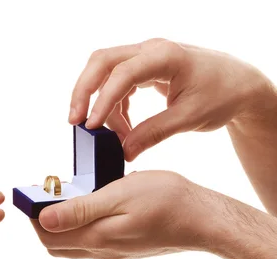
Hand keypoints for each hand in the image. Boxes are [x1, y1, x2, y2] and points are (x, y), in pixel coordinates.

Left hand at [32, 171, 217, 258]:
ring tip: (69, 195)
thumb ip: (80, 210)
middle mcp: (101, 251)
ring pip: (73, 244)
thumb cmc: (166, 200)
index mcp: (96, 238)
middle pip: (56, 244)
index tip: (33, 192)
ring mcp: (114, 252)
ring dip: (63, 224)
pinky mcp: (125, 248)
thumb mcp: (118, 196)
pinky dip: (81, 226)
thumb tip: (43, 220)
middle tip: (48, 193)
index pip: (47, 236)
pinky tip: (93, 205)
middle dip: (43, 222)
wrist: (205, 220)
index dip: (33, 216)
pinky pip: (92, 242)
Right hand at [68, 38, 274, 160]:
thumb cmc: (221, 95)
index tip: (93, 127)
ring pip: (104, 70)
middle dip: (84, 91)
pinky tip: (121, 126)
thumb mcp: (189, 118)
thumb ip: (153, 134)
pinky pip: (116, 81)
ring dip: (97, 100)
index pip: (122, 74)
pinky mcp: (143, 67)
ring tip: (106, 132)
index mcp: (166, 56)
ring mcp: (145, 56)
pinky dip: (112, 103)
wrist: (239, 84)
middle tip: (75, 121)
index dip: (103, 101)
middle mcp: (150, 49)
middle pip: (102, 62)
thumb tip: (124, 151)